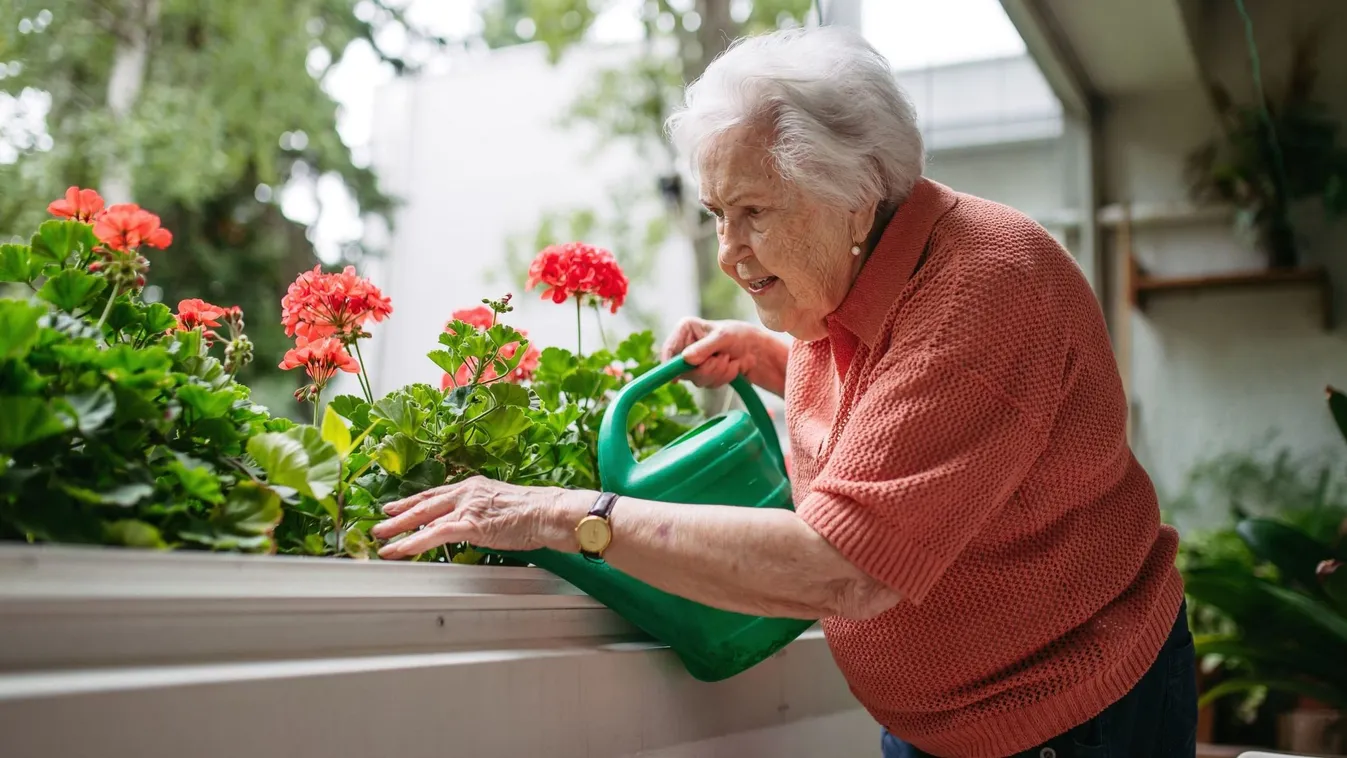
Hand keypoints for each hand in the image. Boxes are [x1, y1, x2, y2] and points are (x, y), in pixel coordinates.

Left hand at [372, 476, 591, 559]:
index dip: (413, 502)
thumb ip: (482, 513)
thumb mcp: (501, 506)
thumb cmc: (534, 512)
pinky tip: (401, 549)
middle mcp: (466, 492)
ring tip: (381, 541)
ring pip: (424, 518)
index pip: (436, 493)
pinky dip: (415, 543)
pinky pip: (435, 535)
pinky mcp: (470, 524)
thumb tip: (474, 525)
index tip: (396, 507)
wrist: (548, 512)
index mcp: (474, 486)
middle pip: (424, 504)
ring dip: (399, 531)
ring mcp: (466, 507)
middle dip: (398, 515)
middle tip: (379, 524)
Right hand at [661, 317, 784, 393]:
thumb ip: (704, 348)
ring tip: (730, 360)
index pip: (669, 349)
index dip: (669, 365)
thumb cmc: (742, 336)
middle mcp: (687, 346)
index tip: (676, 378)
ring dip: (718, 373)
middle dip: (706, 368)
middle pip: (683, 370)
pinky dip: (723, 378)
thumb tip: (685, 359)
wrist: (760, 351)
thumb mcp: (724, 337)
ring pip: (697, 379)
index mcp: (686, 330)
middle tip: (723, 358)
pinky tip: (732, 368)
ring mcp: (695, 362)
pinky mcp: (705, 374)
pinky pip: (708, 384)